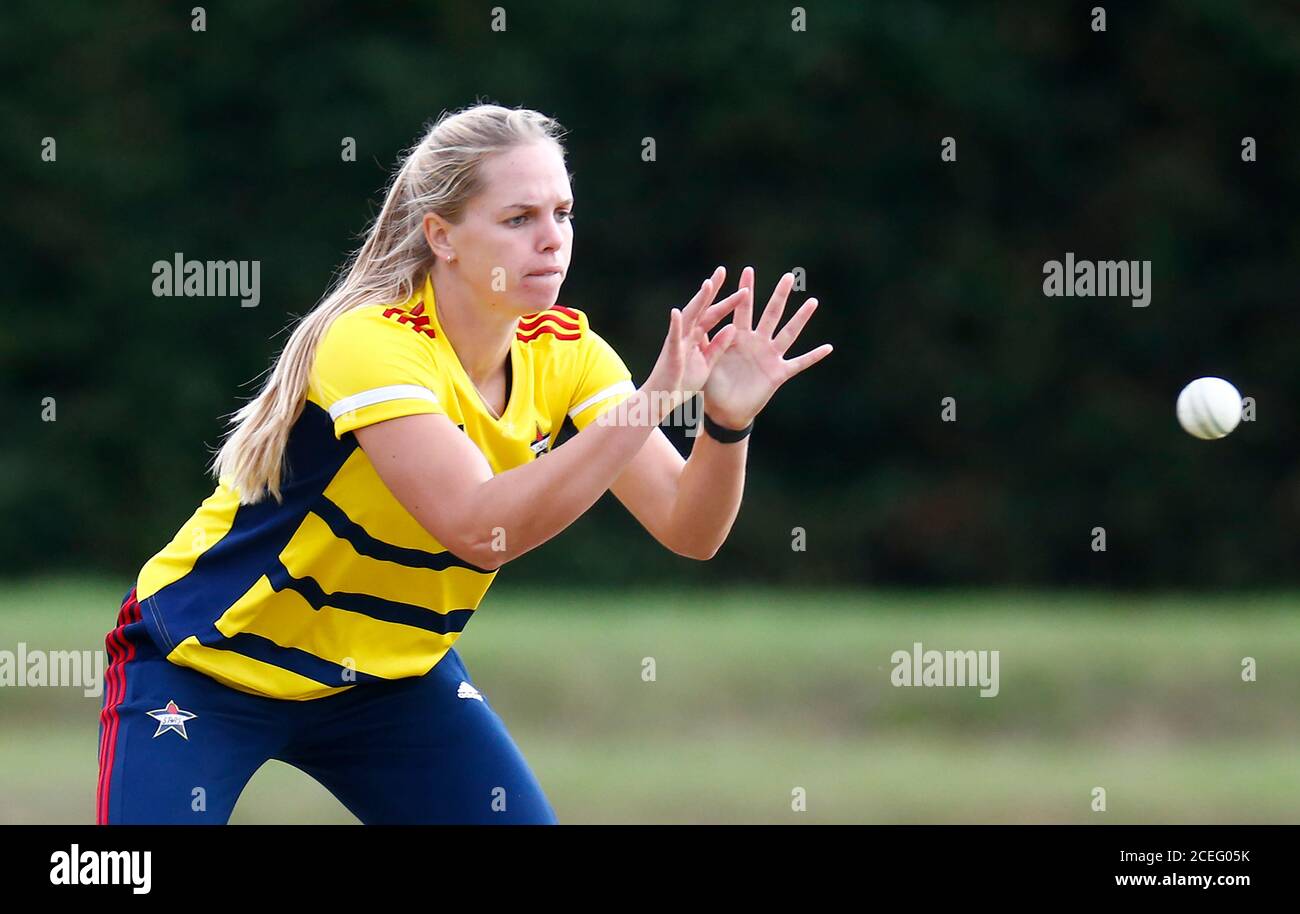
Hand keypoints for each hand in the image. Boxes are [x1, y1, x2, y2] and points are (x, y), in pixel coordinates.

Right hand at [642, 267, 746, 423]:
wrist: (662, 400)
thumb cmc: (681, 382)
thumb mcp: (707, 363)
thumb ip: (718, 346)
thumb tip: (732, 328)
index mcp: (697, 337)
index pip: (714, 315)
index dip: (727, 301)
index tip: (743, 288)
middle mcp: (687, 335)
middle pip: (702, 308)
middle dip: (712, 290)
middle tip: (722, 270)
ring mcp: (677, 342)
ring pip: (689, 317)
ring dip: (698, 301)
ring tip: (708, 284)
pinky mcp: (670, 354)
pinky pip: (673, 338)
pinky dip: (675, 325)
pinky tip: (677, 312)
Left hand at [701, 267, 832, 428]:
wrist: (723, 412)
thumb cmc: (713, 385)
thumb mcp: (704, 359)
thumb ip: (701, 339)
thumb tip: (689, 315)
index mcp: (739, 337)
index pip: (743, 308)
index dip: (745, 290)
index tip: (747, 270)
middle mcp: (758, 342)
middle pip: (771, 314)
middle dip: (779, 295)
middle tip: (789, 277)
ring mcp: (770, 356)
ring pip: (789, 333)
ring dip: (801, 319)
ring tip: (813, 302)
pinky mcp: (778, 373)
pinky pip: (799, 363)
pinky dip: (814, 356)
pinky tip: (829, 347)